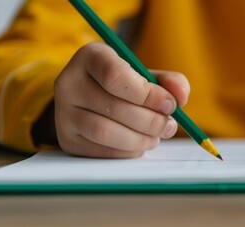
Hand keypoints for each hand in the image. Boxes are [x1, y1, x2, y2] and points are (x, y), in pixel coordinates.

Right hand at [53, 42, 189, 157]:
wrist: (90, 101)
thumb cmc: (125, 86)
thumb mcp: (145, 75)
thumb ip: (168, 82)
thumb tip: (180, 96)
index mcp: (91, 57)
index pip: (115, 76)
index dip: (148, 94)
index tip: (169, 104)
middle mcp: (69, 82)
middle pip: (114, 107)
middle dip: (151, 121)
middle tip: (169, 125)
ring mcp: (64, 112)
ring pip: (106, 132)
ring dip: (140, 138)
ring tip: (156, 136)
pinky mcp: (68, 139)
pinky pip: (102, 150)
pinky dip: (128, 150)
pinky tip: (139, 143)